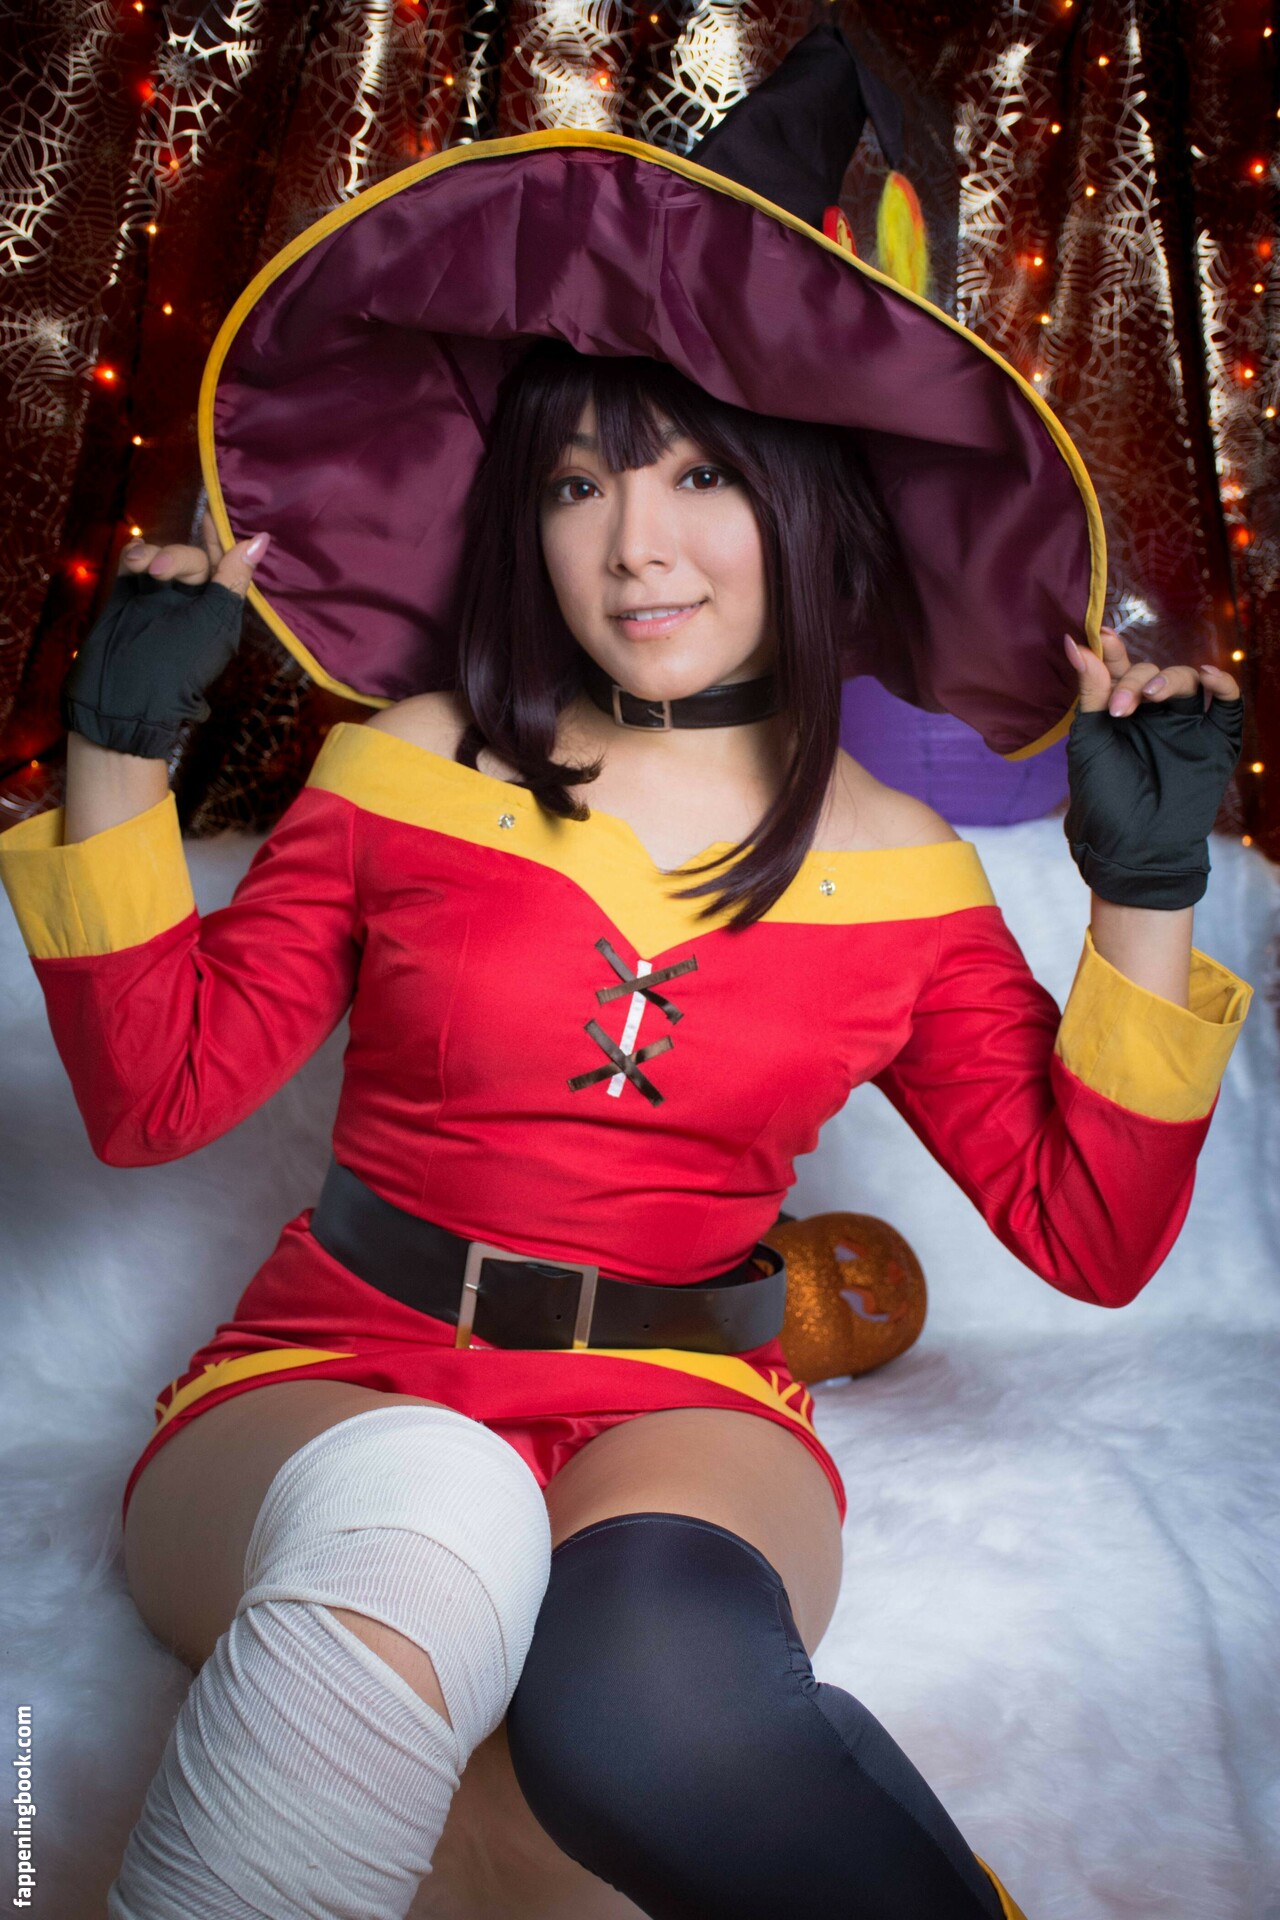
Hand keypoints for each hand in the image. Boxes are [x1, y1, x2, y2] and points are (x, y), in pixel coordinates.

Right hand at [61, 510, 270, 760]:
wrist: (122, 695)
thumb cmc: (177, 664)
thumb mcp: (213, 622)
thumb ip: (233, 579)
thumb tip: (262, 539)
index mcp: (219, 611)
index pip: (226, 566)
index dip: (222, 539)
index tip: (213, 514)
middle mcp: (192, 603)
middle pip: (193, 559)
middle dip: (177, 558)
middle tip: (160, 571)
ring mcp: (160, 598)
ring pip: (162, 556)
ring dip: (154, 555)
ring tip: (142, 569)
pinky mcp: (131, 595)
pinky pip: (136, 562)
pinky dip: (136, 555)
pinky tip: (133, 562)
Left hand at [1061, 626, 1244, 909]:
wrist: (1134, 845)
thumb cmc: (1103, 798)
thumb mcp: (1090, 742)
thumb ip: (1091, 692)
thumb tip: (1076, 643)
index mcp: (1119, 714)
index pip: (1119, 670)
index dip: (1113, 651)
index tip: (1101, 635)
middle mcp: (1153, 717)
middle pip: (1153, 672)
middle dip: (1136, 680)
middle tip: (1119, 708)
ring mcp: (1185, 729)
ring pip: (1188, 681)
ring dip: (1170, 679)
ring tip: (1151, 697)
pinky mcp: (1215, 744)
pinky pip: (1227, 705)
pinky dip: (1223, 685)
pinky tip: (1207, 674)